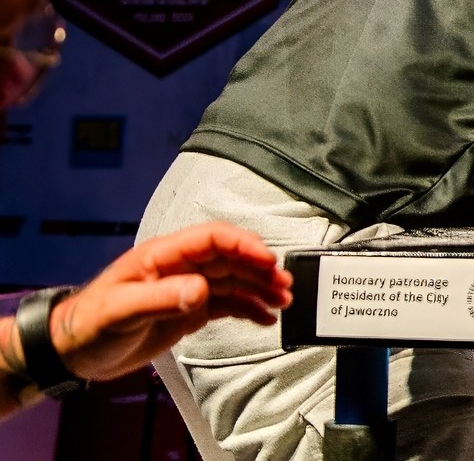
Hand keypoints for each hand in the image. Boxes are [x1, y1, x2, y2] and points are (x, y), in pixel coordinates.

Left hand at [49, 222, 292, 381]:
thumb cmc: (88, 324)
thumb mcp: (121, 311)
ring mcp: (188, 288)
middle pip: (232, 258)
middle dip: (261, 269)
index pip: (213, 238)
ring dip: (261, 288)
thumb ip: (162, 298)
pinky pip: (228, 303)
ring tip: (285, 301)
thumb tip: (202, 290)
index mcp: (164, 256)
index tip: (268, 260)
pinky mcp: (190, 310)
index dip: (244, 244)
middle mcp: (181, 267)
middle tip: (286, 285)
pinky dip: (250, 308)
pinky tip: (266, 317)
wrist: (71, 351)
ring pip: (235, 280)